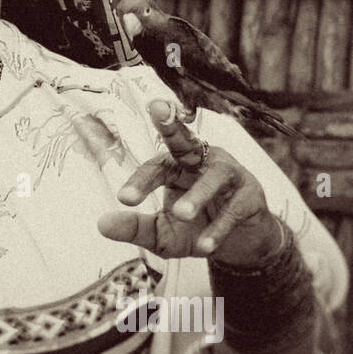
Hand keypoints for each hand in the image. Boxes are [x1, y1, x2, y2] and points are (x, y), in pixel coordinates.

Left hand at [97, 100, 282, 266]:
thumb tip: (101, 224)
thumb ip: (135, 228)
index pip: (155, 167)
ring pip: (215, 176)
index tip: (124, 199)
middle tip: (156, 107)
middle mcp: (202, 162)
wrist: (240, 245)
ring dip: (198, 194)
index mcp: (177, 166)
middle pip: (186, 139)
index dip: (140, 181)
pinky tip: (204, 246)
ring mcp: (230, 175)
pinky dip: (219, 227)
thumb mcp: (161, 233)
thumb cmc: (195, 229)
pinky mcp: (251, 196)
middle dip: (172, 123)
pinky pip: (234, 208)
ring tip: (181, 214)